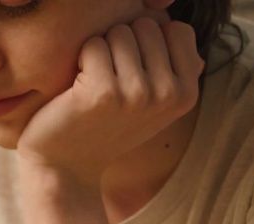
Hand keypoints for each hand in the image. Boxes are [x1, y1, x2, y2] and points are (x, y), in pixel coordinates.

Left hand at [17, 17, 203, 184]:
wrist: (66, 166)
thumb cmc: (105, 125)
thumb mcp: (152, 102)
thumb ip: (172, 66)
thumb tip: (178, 28)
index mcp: (187, 93)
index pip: (176, 29)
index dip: (147, 41)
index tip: (132, 70)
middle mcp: (168, 94)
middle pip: (146, 27)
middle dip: (122, 45)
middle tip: (109, 80)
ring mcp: (137, 94)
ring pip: (120, 32)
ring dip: (100, 52)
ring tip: (94, 85)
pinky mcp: (103, 92)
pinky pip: (93, 45)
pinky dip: (80, 60)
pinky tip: (77, 89)